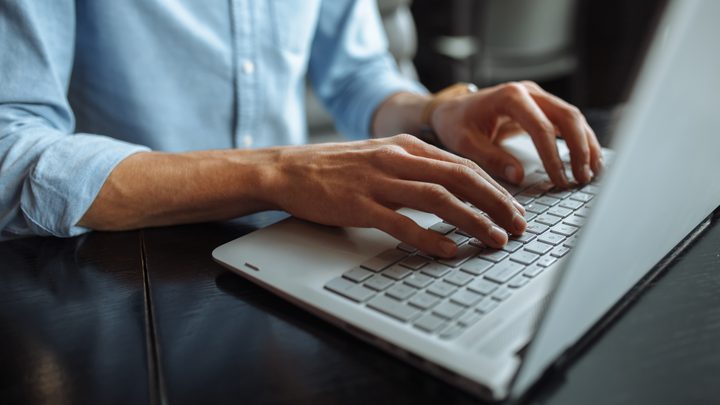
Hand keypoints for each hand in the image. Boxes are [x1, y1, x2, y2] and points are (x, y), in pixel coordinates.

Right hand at [263, 134, 526, 256]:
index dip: (495, 188)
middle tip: (518, 226)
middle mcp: (397, 160)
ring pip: (439, 198)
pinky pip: (402, 222)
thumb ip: (416, 169)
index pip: (463, 165)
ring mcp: (378, 181)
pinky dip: (429, 238)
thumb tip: (454, 188)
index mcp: (407, 148)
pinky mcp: (359, 204)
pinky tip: (448, 250)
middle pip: (460, 178)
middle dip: (496, 203)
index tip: (514, 209)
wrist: (289, 169)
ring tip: (494, 239)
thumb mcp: (382, 157)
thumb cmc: (337, 168)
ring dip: (473, 220)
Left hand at [431, 81, 602, 186]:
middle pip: (568, 117)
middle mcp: (529, 91)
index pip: (540, 127)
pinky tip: (588, 162)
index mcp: (509, 96)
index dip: (552, 156)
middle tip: (582, 178)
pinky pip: (568, 122)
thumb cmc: (456, 123)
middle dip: (580, 149)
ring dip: (586, 145)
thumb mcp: (465, 143)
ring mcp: (538, 97)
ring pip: (573, 117)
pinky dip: (581, 141)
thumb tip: (518, 177)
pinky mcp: (542, 106)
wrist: (453, 109)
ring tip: (590, 173)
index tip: (559, 180)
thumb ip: (491, 158)